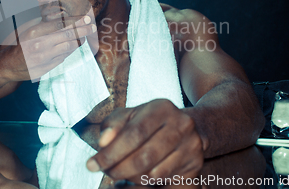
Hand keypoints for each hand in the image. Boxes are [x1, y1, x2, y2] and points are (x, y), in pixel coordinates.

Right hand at [0, 14, 96, 80]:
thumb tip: (62, 16)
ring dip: (78, 41)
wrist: (7, 66)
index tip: (86, 18)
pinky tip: (73, 46)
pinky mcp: (47, 68)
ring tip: (85, 36)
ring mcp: (44, 58)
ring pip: (68, 47)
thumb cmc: (19, 45)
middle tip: (92, 26)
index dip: (75, 21)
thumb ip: (44, 24)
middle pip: (68, 35)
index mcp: (34, 32)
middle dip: (83, 30)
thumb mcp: (28, 30)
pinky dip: (69, 51)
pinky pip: (63, 58)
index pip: (60, 24)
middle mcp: (40, 45)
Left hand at [86, 99, 203, 183]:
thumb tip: (103, 142)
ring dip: (131, 177)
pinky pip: (164, 181)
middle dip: (119, 169)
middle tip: (106, 172)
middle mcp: (181, 125)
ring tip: (121, 172)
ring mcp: (192, 146)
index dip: (111, 152)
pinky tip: (137, 176)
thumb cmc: (149, 121)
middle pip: (144, 157)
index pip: (133, 134)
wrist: (187, 127)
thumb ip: (112, 125)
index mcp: (162, 108)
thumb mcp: (129, 115)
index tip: (92, 164)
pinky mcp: (196, 165)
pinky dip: (145, 182)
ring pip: (154, 173)